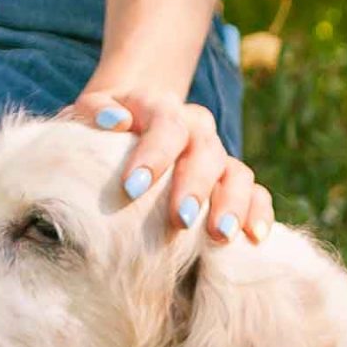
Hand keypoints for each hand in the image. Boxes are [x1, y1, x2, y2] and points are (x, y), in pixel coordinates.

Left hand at [66, 86, 271, 244]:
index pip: (165, 124)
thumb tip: (115, 122)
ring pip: (236, 172)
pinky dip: (258, 213)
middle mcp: (195, 128)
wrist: (131, 118)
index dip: (153, 155)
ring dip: (231, 204)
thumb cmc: (103, 127)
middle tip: (180, 219)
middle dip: (194, 187)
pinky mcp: (232, 180)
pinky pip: (256, 193)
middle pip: (205, 151)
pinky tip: (254, 238)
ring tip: (220, 235)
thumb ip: (95, 112)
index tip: (132, 188)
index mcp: (161, 107)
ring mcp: (217, 154)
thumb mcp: (88, 113)